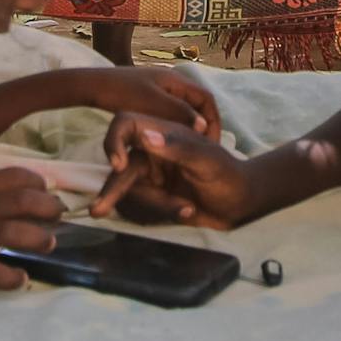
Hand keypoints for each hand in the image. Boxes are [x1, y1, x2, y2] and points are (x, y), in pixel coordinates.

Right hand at [0, 131, 64, 288]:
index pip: (12, 177)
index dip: (36, 181)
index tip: (45, 189)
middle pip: (19, 203)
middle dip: (47, 207)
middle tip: (58, 215)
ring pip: (11, 235)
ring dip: (37, 239)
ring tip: (49, 243)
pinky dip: (10, 278)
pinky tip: (23, 279)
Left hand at [72, 65, 220, 140]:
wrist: (90, 86)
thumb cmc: (121, 93)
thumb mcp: (152, 105)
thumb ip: (178, 114)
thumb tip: (203, 127)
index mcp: (176, 80)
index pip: (207, 99)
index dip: (214, 120)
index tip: (213, 142)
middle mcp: (170, 83)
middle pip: (196, 106)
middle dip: (203, 127)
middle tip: (204, 150)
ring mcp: (158, 91)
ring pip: (181, 112)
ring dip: (187, 130)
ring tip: (189, 152)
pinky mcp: (146, 100)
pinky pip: (168, 116)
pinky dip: (173, 130)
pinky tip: (168, 147)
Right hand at [92, 113, 263, 229]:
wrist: (243, 203)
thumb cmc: (230, 175)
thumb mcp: (208, 160)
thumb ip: (178, 148)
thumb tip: (144, 137)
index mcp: (162, 134)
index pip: (126, 125)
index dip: (114, 141)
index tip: (117, 164)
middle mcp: (151, 153)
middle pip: (121, 169)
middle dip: (114, 190)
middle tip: (98, 211)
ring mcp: (151, 177)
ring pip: (130, 193)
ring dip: (155, 206)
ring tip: (187, 209)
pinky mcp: (154, 199)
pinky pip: (141, 210)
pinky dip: (161, 214)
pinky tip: (186, 213)